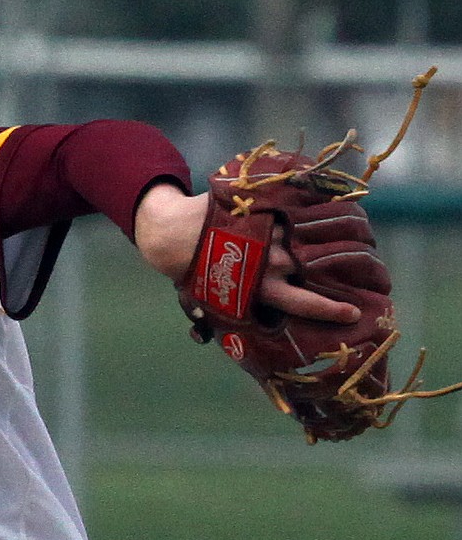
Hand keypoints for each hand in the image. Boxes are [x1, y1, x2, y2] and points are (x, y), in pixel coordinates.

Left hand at [134, 183, 359, 324]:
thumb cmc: (192, 273)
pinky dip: (310, 210)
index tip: (354, 312)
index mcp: (262, 288)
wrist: (173, 234)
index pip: (305, 303)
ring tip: (353, 233)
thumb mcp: (215, 300)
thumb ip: (239, 311)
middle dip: (344, 266)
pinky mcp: (264, 209)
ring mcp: (270, 232)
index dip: (332, 310)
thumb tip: (248, 333)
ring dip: (331, 234)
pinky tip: (329, 207)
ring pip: (310, 235)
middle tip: (366, 266)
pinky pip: (296, 210)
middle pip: (317, 266)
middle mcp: (271, 262)